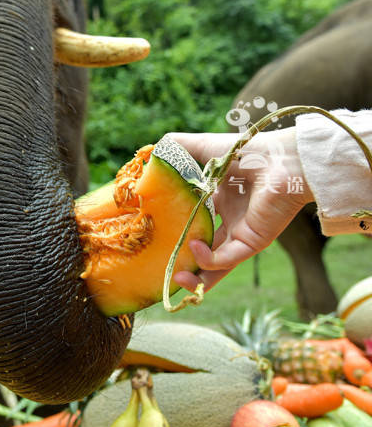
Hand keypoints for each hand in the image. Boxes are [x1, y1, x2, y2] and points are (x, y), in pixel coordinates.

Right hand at [165, 127, 313, 291]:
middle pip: (202, 249)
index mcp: (218, 200)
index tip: (153, 234)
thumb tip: (147, 157)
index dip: (174, 230)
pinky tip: (195, 247)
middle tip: (161, 266)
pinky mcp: (251, 243)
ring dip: (195, 276)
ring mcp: (240, 234)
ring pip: (214, 265)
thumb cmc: (244, 151)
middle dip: (183, 262)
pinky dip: (207, 260)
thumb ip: (175, 150)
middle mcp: (229, 220)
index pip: (192, 222)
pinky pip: (225, 260)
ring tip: (176, 279)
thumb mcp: (201, 147)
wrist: (279, 160)